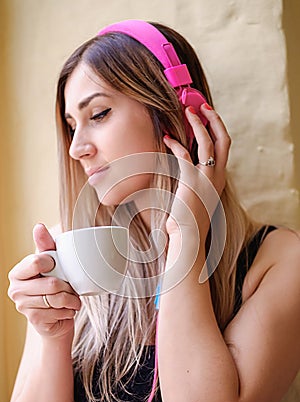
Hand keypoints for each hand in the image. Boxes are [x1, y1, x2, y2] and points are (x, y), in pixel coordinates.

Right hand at [8, 223, 80, 339]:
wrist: (55, 316)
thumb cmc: (52, 285)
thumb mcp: (51, 263)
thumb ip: (45, 245)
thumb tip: (39, 226)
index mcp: (17, 273)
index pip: (36, 262)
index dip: (53, 263)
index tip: (56, 266)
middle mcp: (15, 290)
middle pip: (52, 284)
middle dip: (67, 286)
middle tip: (70, 287)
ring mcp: (23, 307)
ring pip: (58, 299)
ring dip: (71, 299)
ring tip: (71, 298)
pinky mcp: (34, 320)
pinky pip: (60, 312)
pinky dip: (69, 310)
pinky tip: (66, 309)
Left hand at [163, 104, 230, 239]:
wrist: (188, 236)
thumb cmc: (188, 218)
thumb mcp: (195, 195)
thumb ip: (193, 178)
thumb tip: (179, 163)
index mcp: (219, 177)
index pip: (224, 146)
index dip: (217, 127)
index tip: (207, 115)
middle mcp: (217, 176)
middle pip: (223, 139)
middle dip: (214, 119)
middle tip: (202, 106)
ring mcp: (207, 179)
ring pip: (207, 143)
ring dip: (198, 125)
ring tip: (187, 112)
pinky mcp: (192, 182)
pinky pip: (185, 156)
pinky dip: (176, 144)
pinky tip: (166, 138)